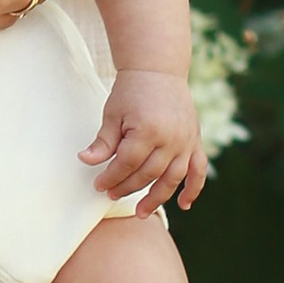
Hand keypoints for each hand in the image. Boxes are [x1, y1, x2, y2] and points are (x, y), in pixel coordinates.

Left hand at [84, 68, 206, 215]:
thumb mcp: (112, 114)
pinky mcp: (195, 141)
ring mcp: (186, 142)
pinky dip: (193, 189)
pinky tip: (184, 205)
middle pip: (148, 174)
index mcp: (147, 132)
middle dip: (128, 188)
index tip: (99, 186)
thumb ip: (103, 142)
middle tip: (112, 195)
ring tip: (142, 212)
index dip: (111, 177)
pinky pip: (198, 170)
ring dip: (157, 198)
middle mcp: (170, 140)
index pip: (127, 164)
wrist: (158, 70)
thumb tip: (85, 161)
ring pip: (172, 178)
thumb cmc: (131, 91)